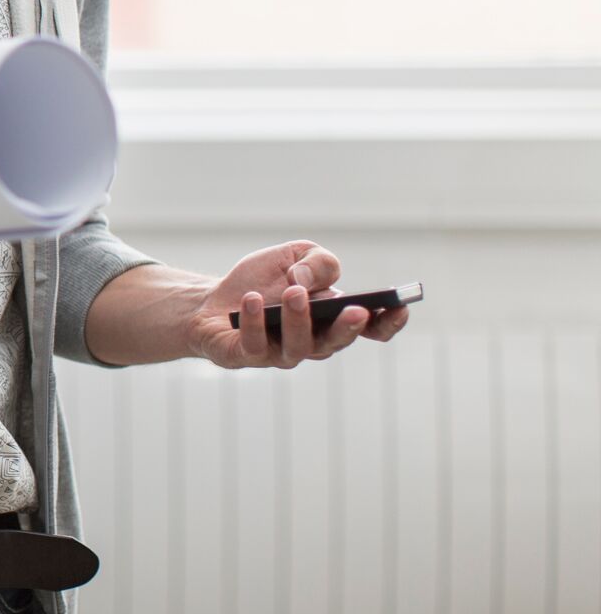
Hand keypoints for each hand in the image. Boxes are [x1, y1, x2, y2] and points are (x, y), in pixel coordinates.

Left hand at [188, 240, 409, 369]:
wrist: (212, 298)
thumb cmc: (264, 280)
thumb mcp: (294, 256)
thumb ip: (316, 261)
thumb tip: (307, 279)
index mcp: (333, 319)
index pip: (371, 330)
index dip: (389, 323)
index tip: (401, 307)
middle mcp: (312, 342)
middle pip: (336, 342)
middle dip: (348, 328)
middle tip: (357, 310)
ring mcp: (279, 353)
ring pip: (298, 346)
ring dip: (298, 320)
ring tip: (295, 291)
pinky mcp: (245, 357)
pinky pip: (254, 345)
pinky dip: (254, 322)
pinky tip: (252, 300)